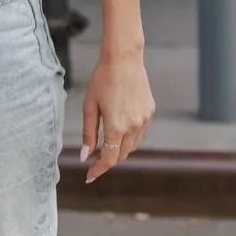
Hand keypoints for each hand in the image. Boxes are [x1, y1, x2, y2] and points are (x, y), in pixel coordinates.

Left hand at [80, 50, 154, 182]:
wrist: (124, 59)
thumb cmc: (102, 80)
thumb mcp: (89, 107)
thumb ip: (89, 134)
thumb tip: (85, 156)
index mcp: (116, 127)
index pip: (109, 159)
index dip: (98, 170)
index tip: (90, 176)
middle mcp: (134, 126)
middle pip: (121, 155)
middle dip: (108, 160)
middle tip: (94, 160)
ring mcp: (144, 120)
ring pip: (131, 146)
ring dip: (118, 150)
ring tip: (105, 144)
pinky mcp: (150, 113)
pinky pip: (139, 133)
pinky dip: (128, 138)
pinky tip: (118, 129)